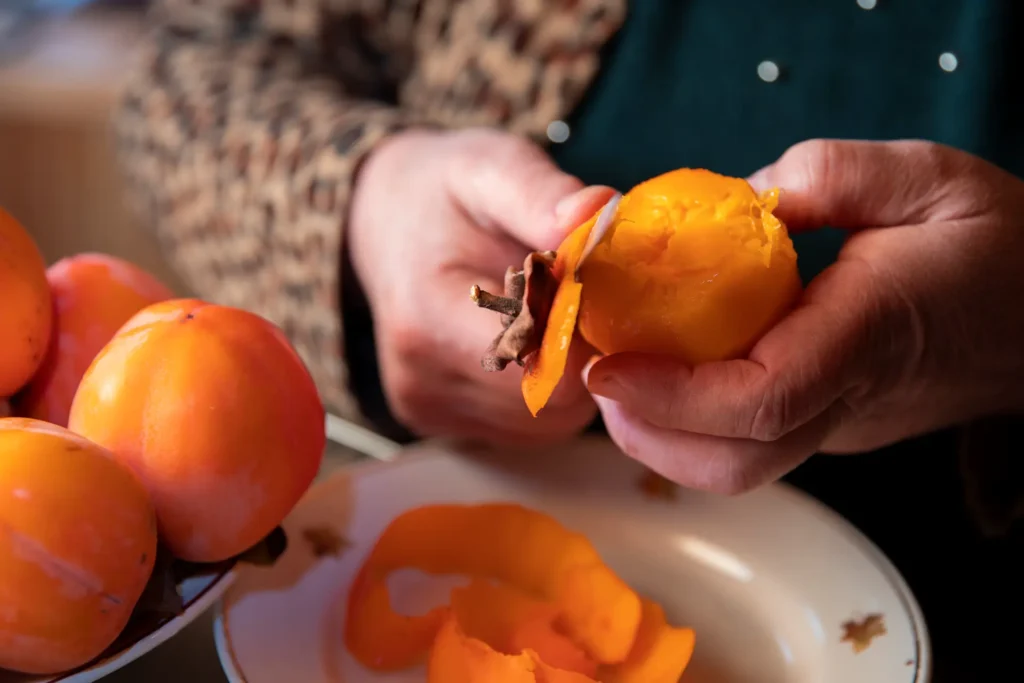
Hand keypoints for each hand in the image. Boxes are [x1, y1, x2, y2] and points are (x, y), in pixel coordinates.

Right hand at [348, 128, 612, 441]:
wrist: (386, 220)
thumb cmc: (445, 191)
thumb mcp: (490, 168)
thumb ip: (539, 193)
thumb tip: (599, 213)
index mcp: (428, 320)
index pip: (543, 369)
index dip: (589, 333)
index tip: (596, 287)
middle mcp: (421, 382)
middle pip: (551, 403)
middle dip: (583, 352)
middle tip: (577, 294)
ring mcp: (427, 410)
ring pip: (548, 423)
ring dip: (571, 375)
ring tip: (550, 313)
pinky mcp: (440, 424)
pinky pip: (527, 428)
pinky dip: (547, 391)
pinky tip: (532, 341)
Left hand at [584, 139, 1023, 493]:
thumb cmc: (992, 241)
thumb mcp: (922, 177)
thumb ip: (830, 176)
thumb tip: (740, 201)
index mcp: (867, 337)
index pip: (759, 399)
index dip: (671, 394)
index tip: (605, 365)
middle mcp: (848, 400)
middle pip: (733, 464)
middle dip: (645, 432)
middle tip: (594, 370)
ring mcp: (840, 427)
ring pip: (736, 467)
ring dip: (660, 433)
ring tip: (617, 371)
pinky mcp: (832, 428)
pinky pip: (749, 444)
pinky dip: (692, 420)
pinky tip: (668, 368)